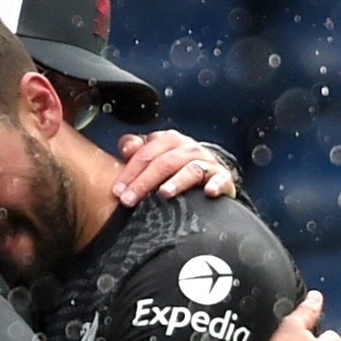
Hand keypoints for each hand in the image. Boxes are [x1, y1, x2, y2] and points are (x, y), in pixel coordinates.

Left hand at [114, 130, 236, 204]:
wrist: (207, 174)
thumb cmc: (173, 167)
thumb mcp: (153, 156)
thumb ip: (136, 150)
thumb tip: (127, 147)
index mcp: (169, 140)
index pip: (146, 153)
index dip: (130, 172)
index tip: (117, 191)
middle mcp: (188, 148)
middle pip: (164, 163)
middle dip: (144, 182)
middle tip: (129, 200)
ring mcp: (206, 162)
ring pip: (190, 170)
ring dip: (177, 182)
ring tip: (164, 193)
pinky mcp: (222, 178)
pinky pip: (220, 179)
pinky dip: (216, 185)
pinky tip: (208, 192)